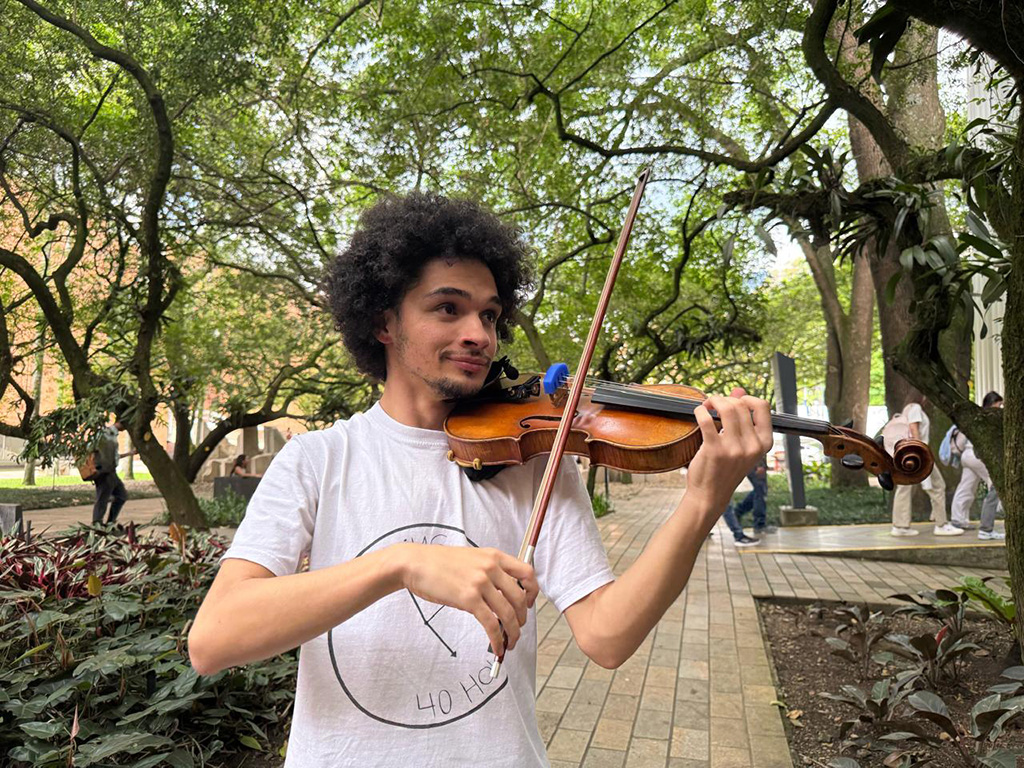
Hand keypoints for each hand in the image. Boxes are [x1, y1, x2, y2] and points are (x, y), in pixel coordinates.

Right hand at [398, 544, 538, 656]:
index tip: (529, 604)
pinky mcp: (468, 599)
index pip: (528, 573)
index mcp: (494, 556)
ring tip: (510, 643)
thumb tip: (503, 595)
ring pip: (508, 614)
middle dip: (521, 619)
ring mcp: (480, 583)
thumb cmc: (439, 562)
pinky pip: (491, 624)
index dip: (533, 592)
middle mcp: (491, 568)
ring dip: (512, 633)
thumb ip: (489, 571)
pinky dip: (497, 639)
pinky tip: (496, 647)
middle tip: (517, 628)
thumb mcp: (472, 558)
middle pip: (520, 599)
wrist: (415, 563)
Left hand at [684, 387, 772, 516]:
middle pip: (741, 405)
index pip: (763, 407)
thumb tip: (739, 390)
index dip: (747, 398)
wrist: (711, 494)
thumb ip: (743, 417)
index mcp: (764, 443)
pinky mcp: (714, 450)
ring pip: (726, 408)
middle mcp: (752, 446)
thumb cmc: (726, 468)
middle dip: (725, 398)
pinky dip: (700, 410)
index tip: (735, 402)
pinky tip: (698, 412)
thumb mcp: (742, 445)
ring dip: (712, 401)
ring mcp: (734, 449)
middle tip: (714, 404)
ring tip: (706, 406)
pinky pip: (707, 419)